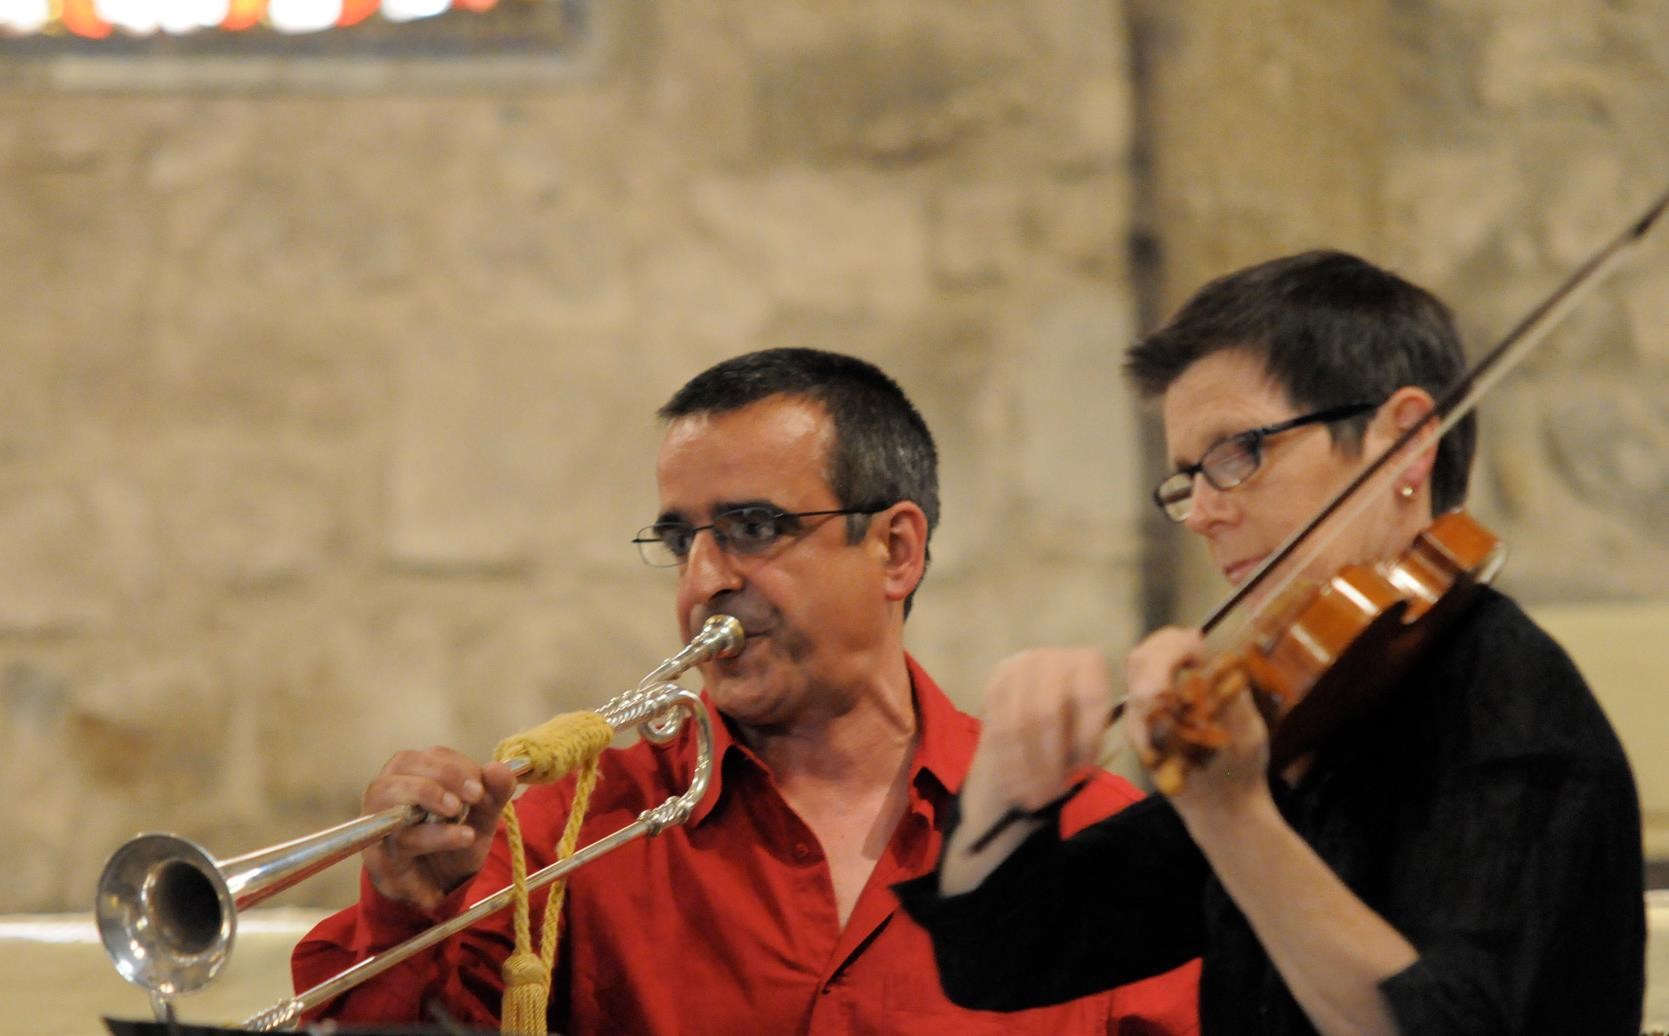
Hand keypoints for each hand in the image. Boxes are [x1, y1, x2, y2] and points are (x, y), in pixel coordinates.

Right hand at [359, 747, 517, 913]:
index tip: (482, 781)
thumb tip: (501, 769)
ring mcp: (379, 823)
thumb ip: (494, 793)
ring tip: (457, 810)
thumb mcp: (481, 817)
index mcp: (414, 774)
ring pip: (390, 795)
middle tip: (475, 794)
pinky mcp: (380, 856)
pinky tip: (462, 838)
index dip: (458, 765)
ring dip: (428, 795)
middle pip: (403, 764)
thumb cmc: (453, 840)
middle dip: (444, 775)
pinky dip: (433, 836)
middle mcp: (388, 791)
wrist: (438, 887)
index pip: (431, 755)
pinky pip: (400, 839)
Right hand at [942, 648, 1114, 892]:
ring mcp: (1017, 666)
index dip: (1087, 737)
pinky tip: (1013, 783)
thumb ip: (1087, 741)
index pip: (1090, 697)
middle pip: (1045, 712)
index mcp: (1087, 662)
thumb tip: (1083, 758)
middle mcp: (1051, 657)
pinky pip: (997, 726)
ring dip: (1023, 766)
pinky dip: (1006, 760)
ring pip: (1016, 723)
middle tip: (1048, 794)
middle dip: (1046, 759)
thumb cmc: (1069, 733)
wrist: (1031, 722)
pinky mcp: (993, 682)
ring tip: (1031, 797)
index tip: (1083, 769)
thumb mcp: (1087, 737)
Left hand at [1124, 628, 1270, 824]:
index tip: (1203, 650)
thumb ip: (1233, 695)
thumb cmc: (1239, 772)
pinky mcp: (1141, 724)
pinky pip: (1142, 683)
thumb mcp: (1247, 733)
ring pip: (1137, 670)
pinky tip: (1186, 665)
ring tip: (1193, 648)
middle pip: (1139, 663)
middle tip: (1198, 642)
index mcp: (1166, 726)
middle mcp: (1143, 723)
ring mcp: (1138, 724)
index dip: (1176, 651)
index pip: (1155, 674)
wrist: (1221, 810)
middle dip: (1168, 643)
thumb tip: (1226, 657)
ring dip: (1164, 650)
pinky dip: (1161, 665)